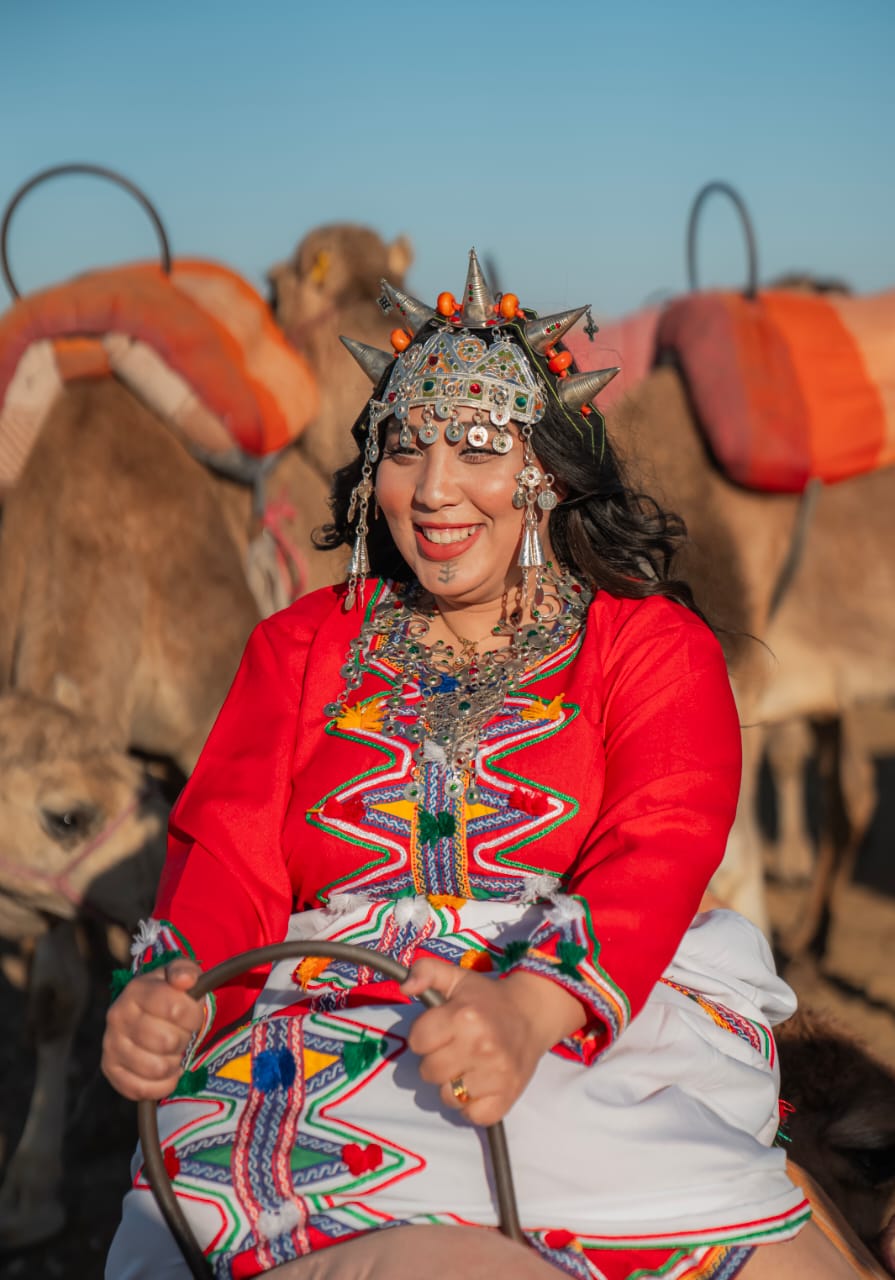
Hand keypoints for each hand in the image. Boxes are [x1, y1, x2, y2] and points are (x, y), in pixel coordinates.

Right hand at [102, 959, 204, 1100]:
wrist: (145, 1012)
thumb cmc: (168, 994)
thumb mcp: (179, 973)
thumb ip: (186, 970)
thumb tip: (186, 980)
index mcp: (136, 990)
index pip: (175, 1009)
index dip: (192, 1015)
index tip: (191, 1014)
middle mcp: (118, 1016)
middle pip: (167, 1042)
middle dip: (183, 1039)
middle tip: (180, 1033)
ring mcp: (111, 1045)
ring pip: (157, 1068)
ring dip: (173, 1062)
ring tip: (171, 1050)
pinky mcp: (110, 1070)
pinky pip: (143, 1089)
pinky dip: (163, 1084)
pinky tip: (166, 1070)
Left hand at [401, 956, 584, 1126]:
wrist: (532, 1015)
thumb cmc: (487, 998)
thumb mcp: (456, 977)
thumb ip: (425, 972)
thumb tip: (405, 986)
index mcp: (464, 1016)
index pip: (417, 1041)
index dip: (423, 1036)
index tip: (439, 1030)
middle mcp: (480, 1046)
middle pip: (428, 1072)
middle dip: (435, 1060)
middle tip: (453, 1049)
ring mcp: (495, 1075)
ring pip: (447, 1097)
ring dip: (451, 1085)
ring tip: (465, 1067)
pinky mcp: (506, 1098)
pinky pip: (471, 1116)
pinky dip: (471, 1106)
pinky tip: (478, 1085)